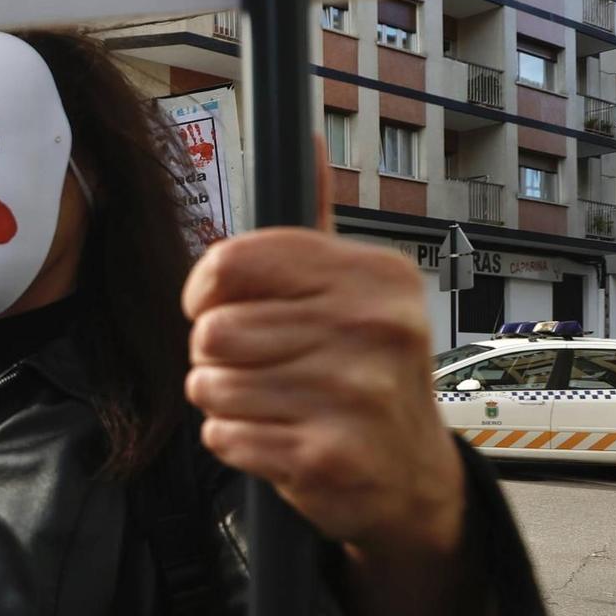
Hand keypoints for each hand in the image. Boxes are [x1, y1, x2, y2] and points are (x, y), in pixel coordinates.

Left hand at [184, 225, 463, 564]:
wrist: (412, 476)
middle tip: (260, 367)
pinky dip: (235, 441)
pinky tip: (278, 439)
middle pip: (212, 330)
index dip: (204, 289)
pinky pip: (222, 435)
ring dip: (223, 400)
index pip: (232, 261)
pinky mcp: (328, 457)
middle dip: (215, 355)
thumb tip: (306, 139)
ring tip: (272, 403)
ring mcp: (354, 395)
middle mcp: (373, 329)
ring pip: (210, 384)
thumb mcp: (355, 294)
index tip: (217, 305)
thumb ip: (314, 229)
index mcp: (374, 277)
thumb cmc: (365, 373)